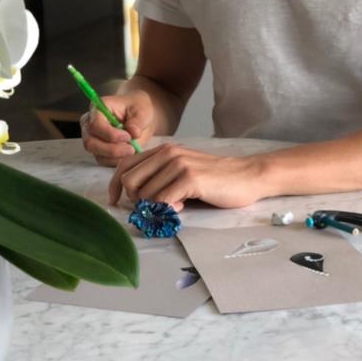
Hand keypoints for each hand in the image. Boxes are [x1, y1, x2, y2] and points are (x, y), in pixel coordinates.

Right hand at [81, 91, 155, 165]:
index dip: (110, 134)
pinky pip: (104, 161)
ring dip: (117, 157)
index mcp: (98, 108)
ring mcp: (93, 139)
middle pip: (91, 143)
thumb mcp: (142, 111)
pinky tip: (129, 153)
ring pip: (98, 155)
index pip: (95, 125)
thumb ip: (138, 121)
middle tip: (131, 149)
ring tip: (133, 149)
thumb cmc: (138, 110)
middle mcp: (90, 124)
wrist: (142, 119)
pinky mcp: (99, 151)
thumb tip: (133, 132)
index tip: (127, 136)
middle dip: (112, 149)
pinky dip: (118, 161)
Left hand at [108, 143, 269, 209]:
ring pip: (145, 194)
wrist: (247, 175)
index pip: (125, 164)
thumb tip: (137, 198)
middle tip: (152, 208)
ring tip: (175, 206)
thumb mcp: (183, 172)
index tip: (115, 202)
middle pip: (129, 180)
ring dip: (155, 207)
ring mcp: (178, 164)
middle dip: (135, 199)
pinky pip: (163, 201)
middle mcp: (168, 153)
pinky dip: (168, 210)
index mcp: (164, 150)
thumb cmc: (215, 179)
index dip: (114, 185)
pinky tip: (181, 208)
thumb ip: (160, 178)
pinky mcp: (189, 178)